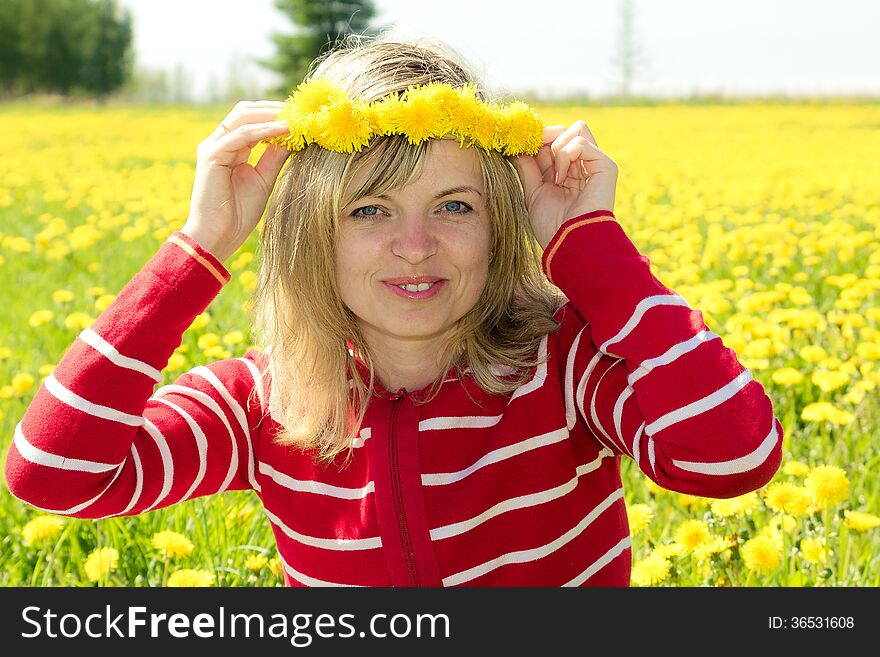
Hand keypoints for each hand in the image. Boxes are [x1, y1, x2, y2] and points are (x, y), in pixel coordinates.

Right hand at [181, 101, 290, 261]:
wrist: (219, 235)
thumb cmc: (239, 214)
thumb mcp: (264, 179)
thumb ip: (274, 157)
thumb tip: (292, 137)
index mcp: (229, 148)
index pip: (251, 120)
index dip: (274, 114)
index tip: (300, 114)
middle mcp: (219, 143)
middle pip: (245, 111)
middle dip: (273, 108)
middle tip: (300, 109)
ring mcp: (213, 147)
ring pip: (243, 117)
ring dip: (271, 114)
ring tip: (296, 115)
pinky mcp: (212, 155)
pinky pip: (242, 135)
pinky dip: (265, 130)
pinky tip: (285, 129)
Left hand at [511, 121, 617, 248]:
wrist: (569, 243)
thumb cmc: (552, 226)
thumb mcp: (532, 192)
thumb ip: (526, 167)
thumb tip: (516, 145)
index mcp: (566, 172)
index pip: (552, 141)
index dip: (536, 140)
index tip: (519, 147)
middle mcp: (582, 166)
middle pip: (564, 130)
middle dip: (545, 138)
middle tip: (532, 154)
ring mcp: (595, 164)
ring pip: (576, 129)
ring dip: (557, 148)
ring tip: (554, 176)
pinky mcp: (605, 166)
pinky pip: (581, 142)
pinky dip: (566, 155)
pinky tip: (561, 179)